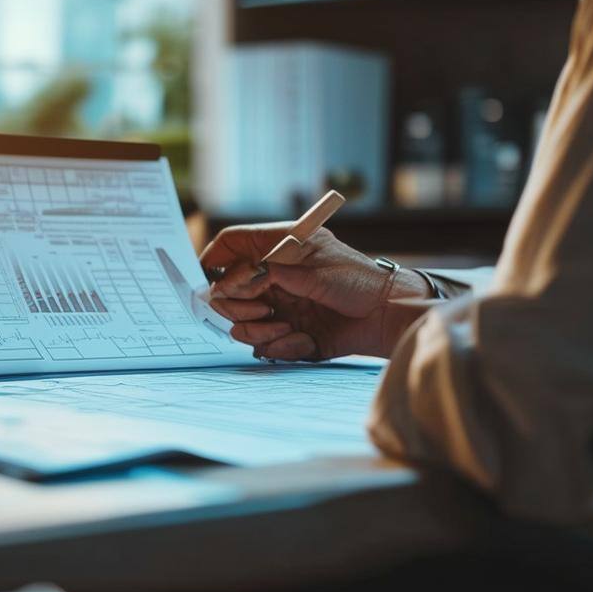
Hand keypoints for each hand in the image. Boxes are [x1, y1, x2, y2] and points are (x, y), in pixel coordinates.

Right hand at [199, 223, 432, 359]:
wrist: (385, 315)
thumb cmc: (357, 280)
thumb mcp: (309, 266)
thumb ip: (264, 272)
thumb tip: (225, 282)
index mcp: (276, 249)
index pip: (231, 244)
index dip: (213, 259)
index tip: (207, 279)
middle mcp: (271, 277)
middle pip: (225, 291)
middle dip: (238, 306)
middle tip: (263, 310)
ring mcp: (277, 305)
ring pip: (240, 324)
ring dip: (260, 331)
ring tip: (287, 329)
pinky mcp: (285, 333)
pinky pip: (263, 346)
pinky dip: (280, 346)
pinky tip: (304, 339)